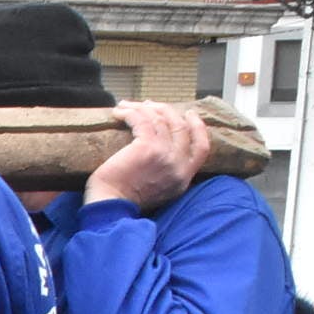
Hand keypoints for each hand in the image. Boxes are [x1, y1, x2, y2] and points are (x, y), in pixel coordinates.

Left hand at [83, 101, 209, 213]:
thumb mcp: (159, 192)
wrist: (110, 209)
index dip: (198, 127)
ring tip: (129, 105)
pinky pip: (142, 120)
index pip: (202, 147)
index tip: (189, 114)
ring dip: (144, 108)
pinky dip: (131, 112)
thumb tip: (163, 150)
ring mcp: (165, 155)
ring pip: (161, 120)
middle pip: (181, 127)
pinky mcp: (146, 147)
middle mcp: (178, 165)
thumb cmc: (124, 201)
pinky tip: (120, 111)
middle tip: (149, 105)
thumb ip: (167, 174)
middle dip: (166, 111)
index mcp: (183, 177)